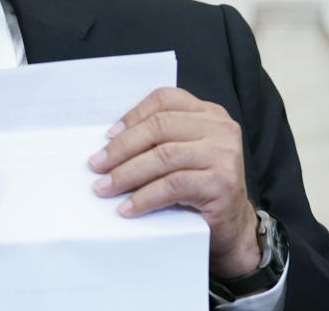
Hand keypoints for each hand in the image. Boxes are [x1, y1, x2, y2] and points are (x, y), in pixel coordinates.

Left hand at [87, 87, 259, 277]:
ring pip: (163, 156)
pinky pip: (173, 185)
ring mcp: (224, 154)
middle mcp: (220, 128)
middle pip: (160, 127)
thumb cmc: (198, 188)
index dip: (133, 115)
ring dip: (127, 173)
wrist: (232, 227)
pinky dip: (144, 197)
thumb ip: (159, 139)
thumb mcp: (182, 154)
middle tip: (96, 165)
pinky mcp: (222, 183)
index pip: (165, 100)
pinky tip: (127, 207)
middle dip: (122, 147)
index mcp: (208, 113)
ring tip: (104, 187)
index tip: (108, 135)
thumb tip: (108, 142)